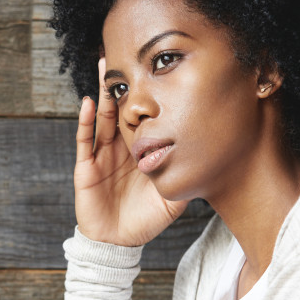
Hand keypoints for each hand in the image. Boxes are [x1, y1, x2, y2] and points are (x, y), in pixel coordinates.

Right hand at [72, 58, 189, 246]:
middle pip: (122, 110)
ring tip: (106, 68)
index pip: (144, 119)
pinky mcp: (86, 168)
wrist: (119, 243)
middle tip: (129, 56)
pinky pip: (85, 140)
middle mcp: (120, 148)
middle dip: (123, 85)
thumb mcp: (174, 196)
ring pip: (103, 118)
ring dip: (103, 93)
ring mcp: (102, 156)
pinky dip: (85, 121)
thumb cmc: (145, 219)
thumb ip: (187, 177)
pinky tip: (88, 102)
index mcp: (140, 152)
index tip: (158, 73)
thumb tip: (214, 162)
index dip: (148, 98)